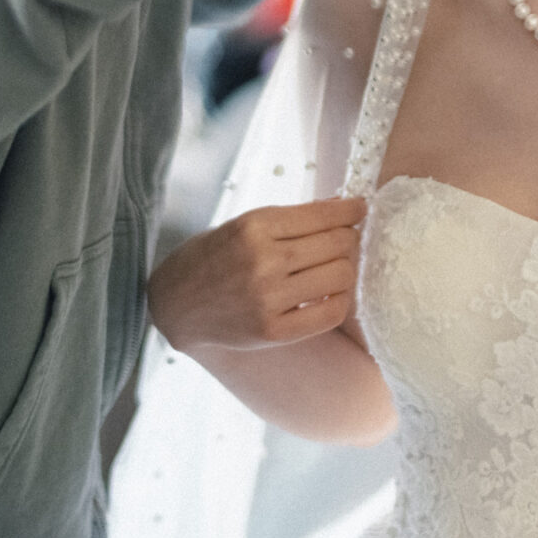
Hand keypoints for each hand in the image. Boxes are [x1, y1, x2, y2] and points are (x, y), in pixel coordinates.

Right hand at [146, 197, 366, 353]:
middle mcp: (264, 261)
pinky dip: (340, 299)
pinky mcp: (274, 331)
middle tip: (347, 237)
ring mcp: (269, 299)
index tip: (360, 208)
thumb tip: (342, 205)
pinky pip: (331, 312)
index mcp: (255, 226)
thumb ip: (292, 217)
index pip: (323, 215)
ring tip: (335, 265)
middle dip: (350, 236)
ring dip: (346, 267)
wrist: (177, 304)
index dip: (351, 209)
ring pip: (340, 275)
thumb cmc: (213, 256)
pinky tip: (330, 292)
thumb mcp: (245, 223)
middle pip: (337, 243)